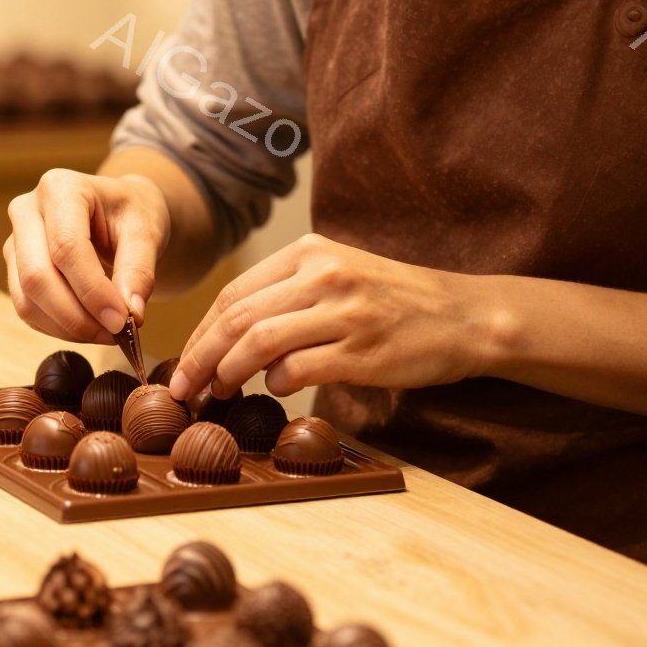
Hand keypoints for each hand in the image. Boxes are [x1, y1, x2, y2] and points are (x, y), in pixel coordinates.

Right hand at [5, 169, 170, 344]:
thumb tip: (129, 314)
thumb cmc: (132, 214)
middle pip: (37, 276)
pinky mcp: (14, 269)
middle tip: (115, 333)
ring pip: (27, 299)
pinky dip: (58, 328)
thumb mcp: (147, 231)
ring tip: (106, 332)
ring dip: (67, 327)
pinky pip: (27, 310)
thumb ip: (140, 270)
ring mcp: (15, 241)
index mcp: (60, 188)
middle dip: (77, 315)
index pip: (67, 247)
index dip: (92, 291)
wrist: (118, 213)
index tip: (121, 321)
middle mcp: (27, 210)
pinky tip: (88, 326)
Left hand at [167, 233, 498, 402]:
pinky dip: (276, 384)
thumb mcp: (342, 273)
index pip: (235, 291)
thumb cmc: (396, 301)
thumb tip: (229, 338)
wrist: (465, 315)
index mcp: (312, 251)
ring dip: (227, 374)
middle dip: (200, 357)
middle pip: (237, 317)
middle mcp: (324, 275)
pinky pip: (298, 370)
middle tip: (181, 388)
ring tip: (216, 394)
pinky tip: (276, 389)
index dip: (201, 331)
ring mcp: (344, 312)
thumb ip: (290, 294)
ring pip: (258, 342)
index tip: (184, 360)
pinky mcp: (363, 350)